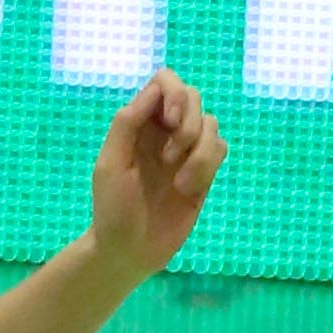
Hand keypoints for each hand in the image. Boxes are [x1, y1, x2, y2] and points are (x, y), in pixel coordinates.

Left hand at [88, 72, 225, 280]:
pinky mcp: (205, 171)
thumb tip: (153, 92)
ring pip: (212, 124)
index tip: (170, 122)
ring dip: (200, 152)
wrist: (131, 249)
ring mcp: (187, 151)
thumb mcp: (111, 164)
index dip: (174, 94)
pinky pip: (221, 148)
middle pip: (193, 96)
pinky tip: (188, 189)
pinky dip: (208, 166)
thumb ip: (127, 125)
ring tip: (179, 182)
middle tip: (170, 157)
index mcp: (138, 124)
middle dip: (190, 124)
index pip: (164, 82)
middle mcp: (164, 130)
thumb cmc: (113, 209)